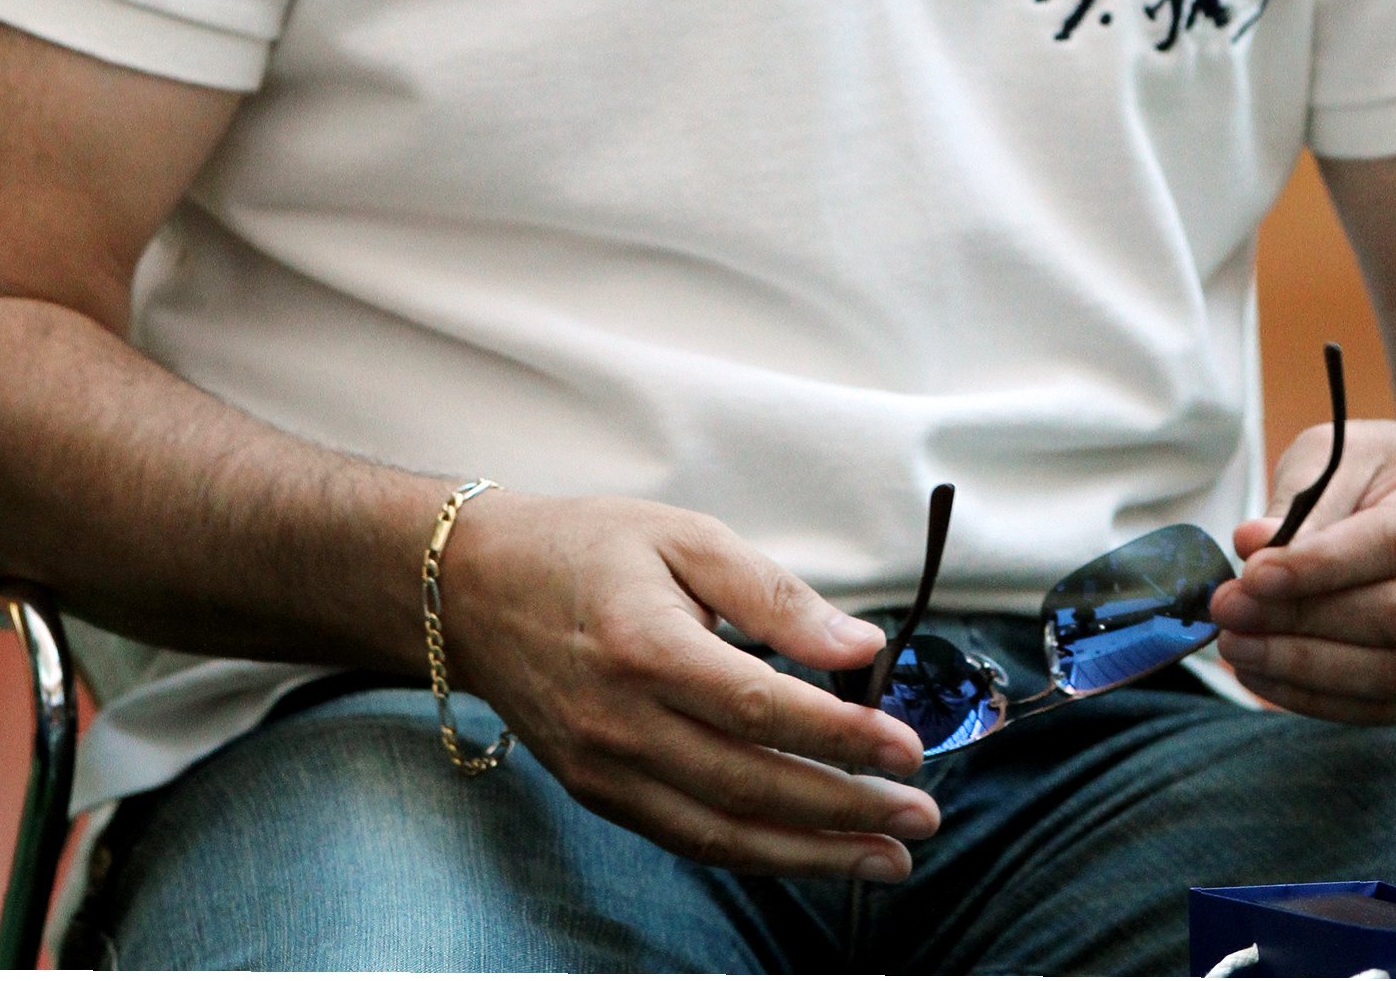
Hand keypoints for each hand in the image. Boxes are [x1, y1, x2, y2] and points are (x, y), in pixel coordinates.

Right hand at [438, 491, 939, 879]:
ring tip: (887, 859)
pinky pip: (688, 838)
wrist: (474, 590)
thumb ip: (774, 594)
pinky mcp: (598, 793)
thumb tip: (860, 645)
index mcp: (648, 646)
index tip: (908, 748)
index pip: (763, 710)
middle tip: (920, 816)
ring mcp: (605, 769)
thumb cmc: (586, 549)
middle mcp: (622, 722)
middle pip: (751, 784)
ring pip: (723, 832)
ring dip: (813, 854)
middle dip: (846, 809)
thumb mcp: (684, 536)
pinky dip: (756, 852)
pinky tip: (810, 852)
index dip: (842, 737)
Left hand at [1207, 420, 1395, 722]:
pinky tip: (1267, 676)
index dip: (1321, 566)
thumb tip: (1251, 545)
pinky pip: (1394, 706)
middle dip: (1303, 621)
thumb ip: (1301, 500)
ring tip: (1239, 648)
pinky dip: (1324, 699)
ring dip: (1307, 669)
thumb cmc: (1390, 471)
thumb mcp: (1344, 454)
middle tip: (1229, 612)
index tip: (1251, 575)